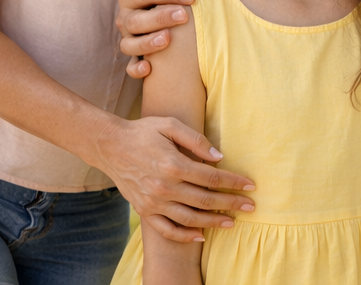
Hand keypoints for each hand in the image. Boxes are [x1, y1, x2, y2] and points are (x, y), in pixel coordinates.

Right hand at [92, 114, 254, 242]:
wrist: (110, 146)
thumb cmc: (143, 132)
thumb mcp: (170, 125)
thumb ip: (196, 140)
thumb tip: (219, 157)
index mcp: (173, 164)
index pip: (212, 177)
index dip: (234, 182)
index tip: (250, 185)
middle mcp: (164, 187)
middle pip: (205, 200)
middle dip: (231, 204)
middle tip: (250, 206)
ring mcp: (153, 202)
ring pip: (190, 218)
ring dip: (213, 222)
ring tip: (231, 222)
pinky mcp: (144, 210)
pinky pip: (167, 229)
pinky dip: (185, 235)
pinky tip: (201, 235)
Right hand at [117, 0, 193, 77]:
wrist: (163, 12)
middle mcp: (125, 18)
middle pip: (136, 20)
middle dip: (160, 17)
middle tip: (184, 15)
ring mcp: (127, 39)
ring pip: (129, 44)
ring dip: (147, 43)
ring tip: (167, 39)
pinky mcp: (133, 57)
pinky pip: (130, 67)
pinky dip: (136, 69)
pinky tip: (149, 69)